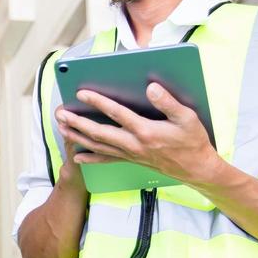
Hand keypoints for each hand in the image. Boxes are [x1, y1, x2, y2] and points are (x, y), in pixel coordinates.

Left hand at [55, 83, 222, 188]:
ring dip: (78, 137)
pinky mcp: (131, 160)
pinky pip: (106, 159)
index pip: (116, 113)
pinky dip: (90, 158)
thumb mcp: (187, 118)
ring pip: (98, 146)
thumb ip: (168, 102)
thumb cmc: (193, 141)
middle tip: (60, 113)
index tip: (81, 92)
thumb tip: (151, 87)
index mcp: (145, 131)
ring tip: (61, 128)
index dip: (97, 102)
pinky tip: (76, 156)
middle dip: (77, 122)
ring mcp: (131, 154)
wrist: (196, 169)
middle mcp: (134, 144)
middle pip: (99, 132)